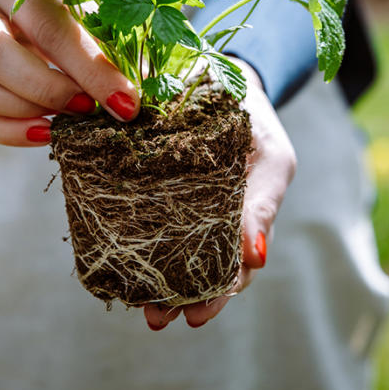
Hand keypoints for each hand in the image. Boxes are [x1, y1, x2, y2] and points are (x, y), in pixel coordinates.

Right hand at [0, 0, 138, 145]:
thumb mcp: (86, 1)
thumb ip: (109, 38)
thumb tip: (142, 88)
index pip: (46, 22)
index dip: (88, 67)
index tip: (125, 101)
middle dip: (46, 90)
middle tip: (88, 110)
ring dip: (22, 113)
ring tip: (67, 122)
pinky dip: (9, 132)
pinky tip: (45, 131)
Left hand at [144, 58, 295, 329]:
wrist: (220, 70)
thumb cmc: (253, 117)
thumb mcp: (270, 157)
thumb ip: (262, 203)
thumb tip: (256, 258)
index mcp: (243, 214)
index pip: (233, 267)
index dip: (216, 295)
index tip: (195, 316)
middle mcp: (211, 214)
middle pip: (198, 268)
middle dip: (180, 298)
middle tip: (157, 318)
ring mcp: (180, 199)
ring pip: (170, 249)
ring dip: (156, 279)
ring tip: (139, 305)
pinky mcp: (149, 179)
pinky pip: (142, 214)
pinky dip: (134, 238)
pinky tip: (118, 255)